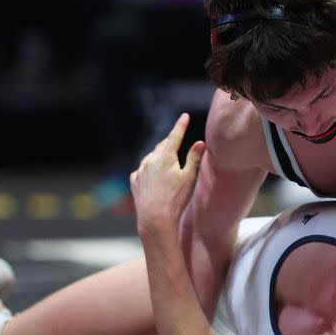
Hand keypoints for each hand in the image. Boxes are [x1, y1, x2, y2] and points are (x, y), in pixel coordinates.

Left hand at [131, 113, 204, 232]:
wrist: (155, 218)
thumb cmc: (176, 198)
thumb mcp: (189, 177)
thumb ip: (194, 158)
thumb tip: (201, 143)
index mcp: (165, 156)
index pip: (174, 136)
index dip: (180, 125)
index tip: (184, 116)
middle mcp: (150, 160)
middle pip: (162, 146)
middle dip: (170, 142)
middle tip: (176, 138)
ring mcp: (140, 170)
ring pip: (151, 157)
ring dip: (159, 156)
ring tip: (166, 159)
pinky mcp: (134, 181)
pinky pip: (143, 170)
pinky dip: (149, 169)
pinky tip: (153, 175)